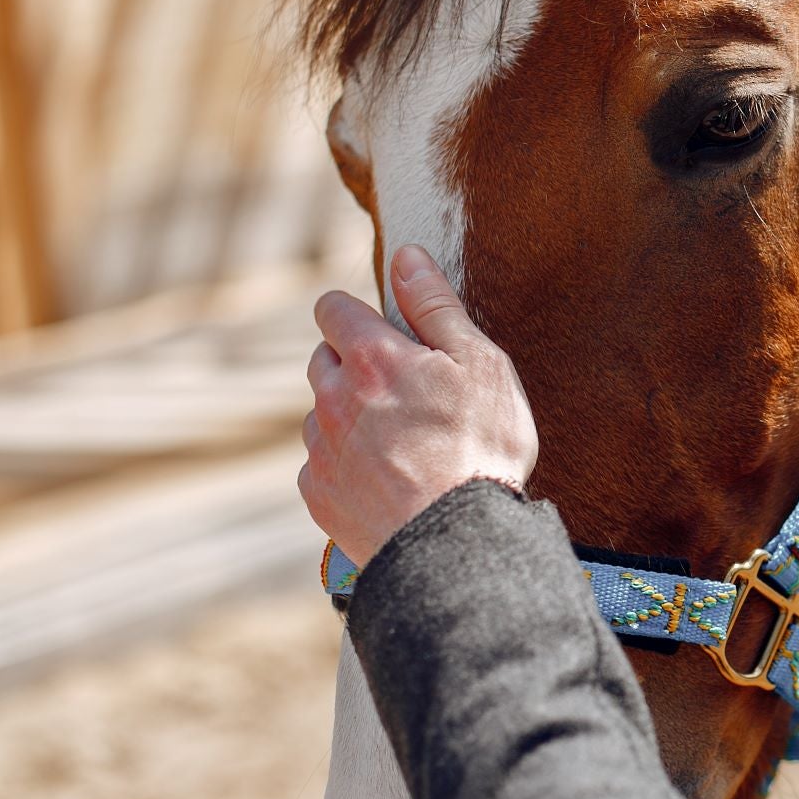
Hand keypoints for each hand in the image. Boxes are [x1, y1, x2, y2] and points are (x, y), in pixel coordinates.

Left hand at [300, 245, 538, 565]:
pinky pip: (322, 465)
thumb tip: (406, 257)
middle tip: (404, 390)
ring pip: (321, 415)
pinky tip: (388, 480)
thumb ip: (436, 306)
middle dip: (353, 365)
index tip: (381, 328)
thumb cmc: (480, 447)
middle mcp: (333, 399)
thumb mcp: (479, 364)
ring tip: (402, 443)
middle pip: (322, 361)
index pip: (333, 309)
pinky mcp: (318, 495)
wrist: (456, 541)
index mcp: (372, 359)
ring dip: (349, 417)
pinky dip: (346, 465)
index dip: (354, 312)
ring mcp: (321, 450)